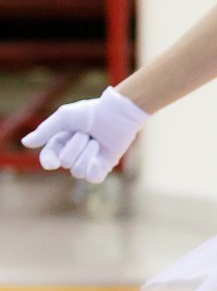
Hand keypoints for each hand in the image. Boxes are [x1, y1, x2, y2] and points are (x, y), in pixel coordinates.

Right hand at [22, 85, 149, 181]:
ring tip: (96, 141)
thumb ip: (45, 131)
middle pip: (65, 163)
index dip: (49, 161)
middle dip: (75, 146)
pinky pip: (92, 178)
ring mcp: (88, 162)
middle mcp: (73, 154)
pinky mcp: (103, 167)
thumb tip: (25, 143)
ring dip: (87, 153)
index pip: (48, 158)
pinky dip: (94, 169)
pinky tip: (99, 159)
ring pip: (78, 171)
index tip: (52, 163)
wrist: (118, 114)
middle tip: (86, 133)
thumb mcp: (64, 117)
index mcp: (61, 142)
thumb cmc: (91, 112)